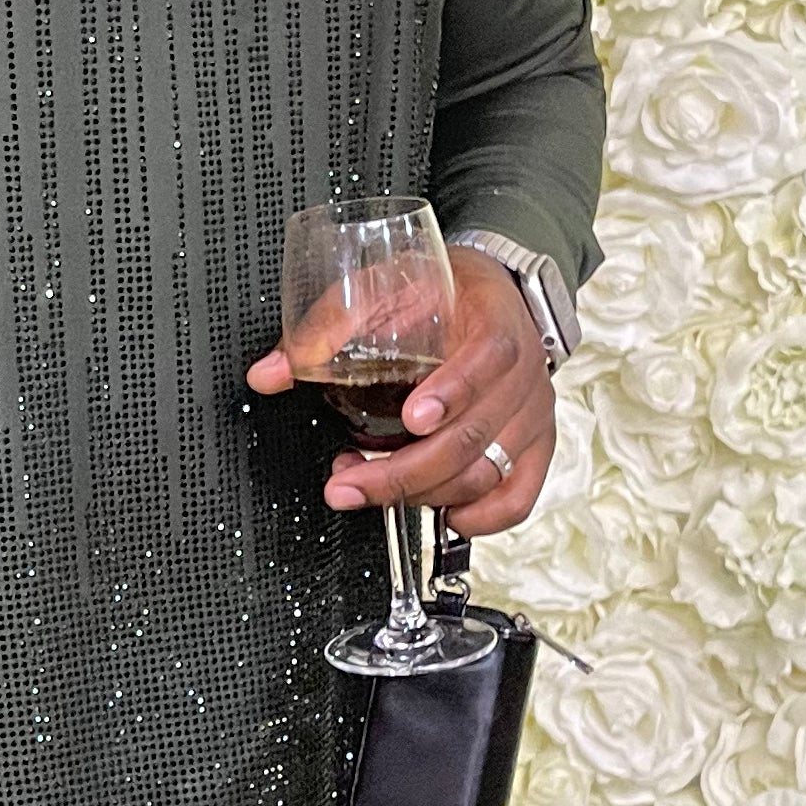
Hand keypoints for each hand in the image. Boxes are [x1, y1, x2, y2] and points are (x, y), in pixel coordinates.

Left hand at [246, 244, 557, 537]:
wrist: (493, 297)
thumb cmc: (445, 294)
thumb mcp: (387, 287)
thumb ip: (330, 326)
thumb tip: (273, 372)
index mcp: (494, 326)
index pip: (488, 360)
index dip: (451, 393)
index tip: (411, 418)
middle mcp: (520, 378)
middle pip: (474, 437)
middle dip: (403, 472)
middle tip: (347, 484)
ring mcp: (530, 418)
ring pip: (486, 475)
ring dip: (422, 495)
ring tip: (366, 487)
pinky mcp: (533, 449)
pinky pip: (515, 500)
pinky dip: (476, 519)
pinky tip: (435, 511)